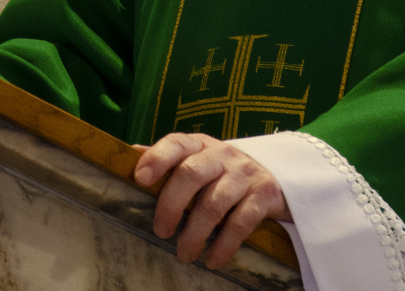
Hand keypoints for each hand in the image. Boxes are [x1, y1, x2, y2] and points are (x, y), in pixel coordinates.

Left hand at [133, 132, 291, 268]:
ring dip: (195, 233)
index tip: (140, 179)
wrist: (276, 175)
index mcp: (200, 145)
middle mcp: (222, 155)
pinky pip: (241, 222)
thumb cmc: (223, 171)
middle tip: (161, 232)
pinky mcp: (264, 196)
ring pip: (214, 203)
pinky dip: (224, 245)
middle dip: (171, 205)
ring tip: (185, 255)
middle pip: (191, 173)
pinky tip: (213, 260)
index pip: (176, 143)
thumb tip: (129, 154)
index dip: (157, 158)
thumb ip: (169, 159)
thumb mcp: (198, 159)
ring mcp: (244, 174)